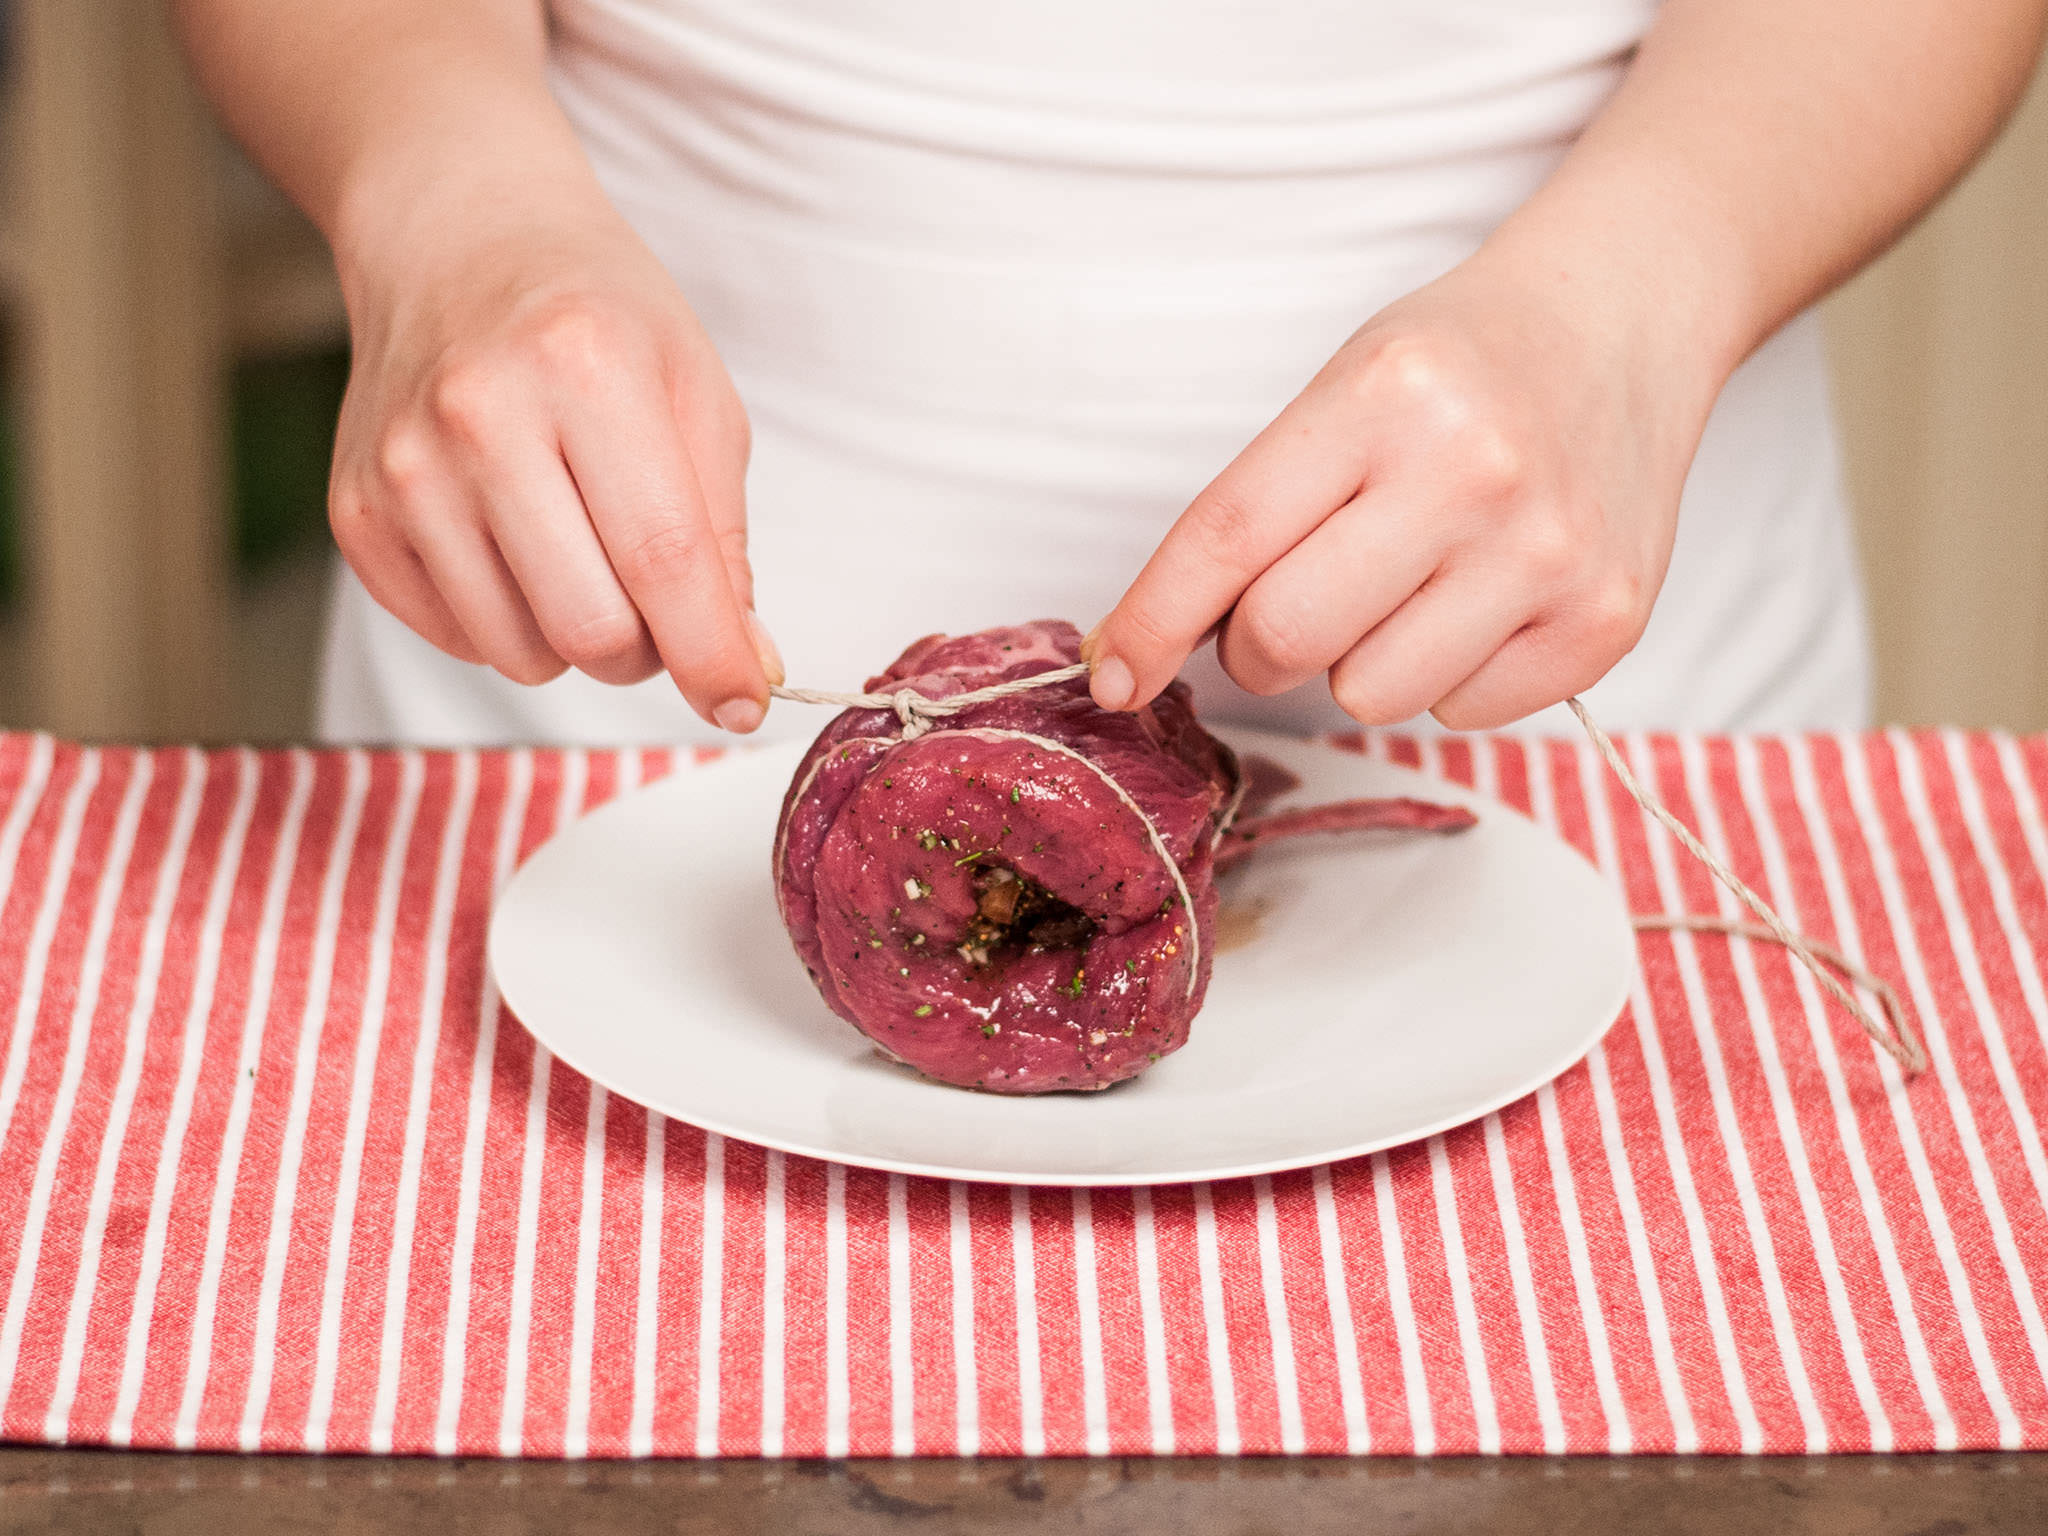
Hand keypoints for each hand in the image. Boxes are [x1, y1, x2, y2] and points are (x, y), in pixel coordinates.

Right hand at [328, 194, 778, 730]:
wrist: (456, 239)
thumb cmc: (597, 317)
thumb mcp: (694, 393)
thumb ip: (725, 538)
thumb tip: (743, 669)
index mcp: (586, 369)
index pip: (663, 561)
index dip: (713, 656)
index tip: (744, 706)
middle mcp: (480, 417)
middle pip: (591, 630)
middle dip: (648, 651)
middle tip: (658, 605)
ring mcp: (404, 469)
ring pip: (524, 653)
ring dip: (577, 640)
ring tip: (582, 554)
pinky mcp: (357, 512)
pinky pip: (460, 638)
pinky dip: (509, 623)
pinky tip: (514, 542)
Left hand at [1083, 254, 1722, 729]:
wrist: (1625, 322)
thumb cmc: (1462, 363)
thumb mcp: (1346, 386)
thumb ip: (1259, 507)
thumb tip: (1154, 649)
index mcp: (1387, 396)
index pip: (1227, 537)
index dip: (1151, 621)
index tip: (1113, 673)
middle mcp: (1475, 473)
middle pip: (1286, 641)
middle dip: (1257, 645)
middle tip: (1291, 600)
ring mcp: (1550, 554)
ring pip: (1370, 697)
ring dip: (1358, 661)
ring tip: (1408, 583)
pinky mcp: (1606, 622)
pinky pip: (1462, 715)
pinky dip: (1448, 675)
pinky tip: (1482, 597)